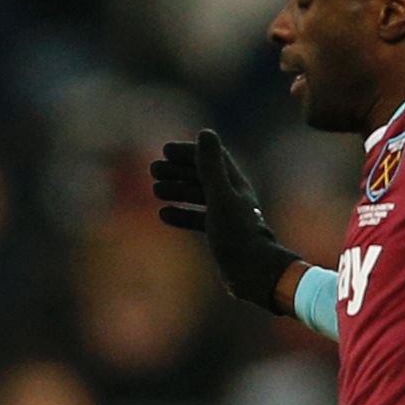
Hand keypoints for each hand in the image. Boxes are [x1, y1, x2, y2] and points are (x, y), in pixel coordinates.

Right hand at [150, 128, 300, 314]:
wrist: (251, 272)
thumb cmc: (236, 233)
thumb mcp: (219, 196)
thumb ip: (210, 166)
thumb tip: (205, 132)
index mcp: (235, 184)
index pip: (211, 158)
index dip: (189, 152)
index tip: (165, 151)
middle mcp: (233, 197)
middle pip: (202, 176)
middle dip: (178, 171)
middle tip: (153, 169)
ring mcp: (227, 217)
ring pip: (198, 197)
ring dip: (177, 190)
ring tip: (155, 190)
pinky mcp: (221, 235)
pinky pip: (198, 219)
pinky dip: (182, 214)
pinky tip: (164, 213)